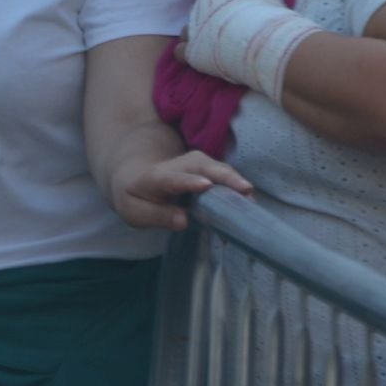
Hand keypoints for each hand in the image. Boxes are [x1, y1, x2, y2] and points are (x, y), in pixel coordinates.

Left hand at [110, 150, 251, 230]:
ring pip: (215, 167)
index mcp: (154, 178)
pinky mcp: (206, 169)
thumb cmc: (135, 197)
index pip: (171, 178)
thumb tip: (183, 220)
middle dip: (223, 175)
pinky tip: (248, 200)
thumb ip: (156, 216)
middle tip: (245, 189)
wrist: (135, 175)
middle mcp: (176, 166)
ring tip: (250, 195)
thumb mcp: (135, 212)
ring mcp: (193, 165)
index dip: (188, 181)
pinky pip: (222, 175)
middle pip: (200, 166)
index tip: (205, 185)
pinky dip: (235, 185)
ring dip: (234, 179)